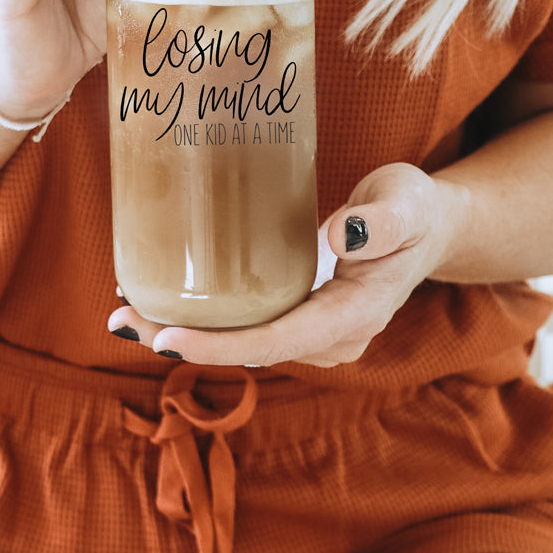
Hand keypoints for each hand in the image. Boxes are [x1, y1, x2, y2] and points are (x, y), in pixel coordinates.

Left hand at [107, 163, 464, 367]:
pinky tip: (164, 296)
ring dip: (185, 330)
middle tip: (121, 319)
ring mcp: (315, 332)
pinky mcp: (302, 315)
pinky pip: (248, 325)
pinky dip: (206, 317)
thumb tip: (340, 235)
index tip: (165, 338)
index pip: (276, 341)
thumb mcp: (407, 203)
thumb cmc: (416, 210)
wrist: (432, 227)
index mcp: (352, 317)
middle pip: (248, 349)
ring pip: (242, 342)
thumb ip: (382, 221)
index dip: (219, 345)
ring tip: (125, 308)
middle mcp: (330, 338)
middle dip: (182, 341)